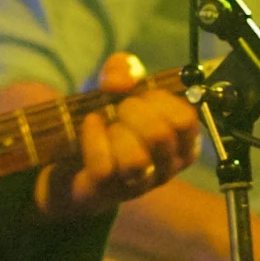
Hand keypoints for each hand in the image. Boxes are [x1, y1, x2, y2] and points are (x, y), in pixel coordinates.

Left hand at [37, 53, 200, 218]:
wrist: (74, 159)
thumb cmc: (111, 119)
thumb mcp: (119, 86)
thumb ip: (124, 69)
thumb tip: (122, 82)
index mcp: (183, 143)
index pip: (185, 120)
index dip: (160, 100)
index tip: (143, 97)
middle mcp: (167, 168)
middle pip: (159, 135)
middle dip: (133, 110)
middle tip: (120, 109)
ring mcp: (139, 184)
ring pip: (136, 159)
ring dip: (116, 132)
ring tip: (108, 125)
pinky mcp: (108, 191)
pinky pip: (104, 167)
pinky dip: (93, 138)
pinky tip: (92, 126)